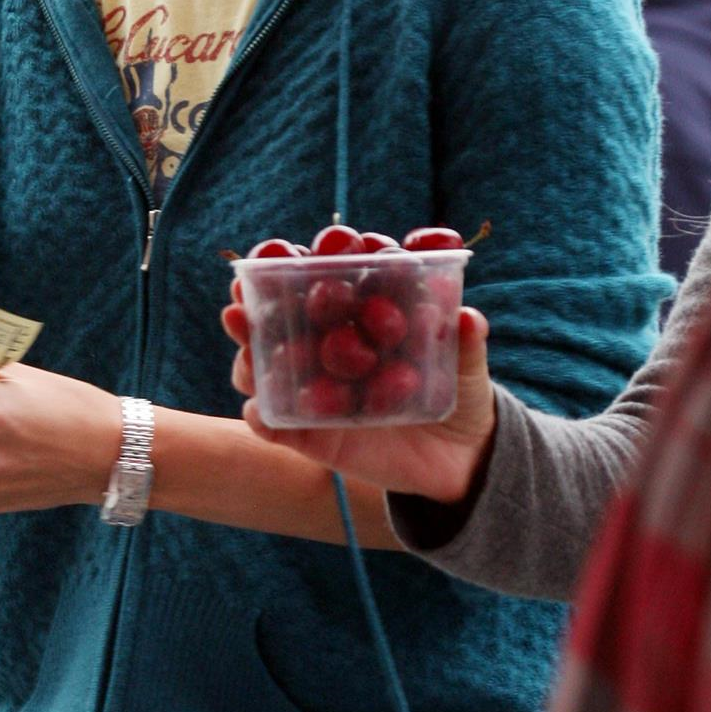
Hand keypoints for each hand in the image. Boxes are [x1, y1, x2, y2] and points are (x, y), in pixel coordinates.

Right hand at [221, 286, 496, 502]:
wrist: (460, 456)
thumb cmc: (460, 390)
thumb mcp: (467, 365)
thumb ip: (464, 342)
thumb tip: (468, 317)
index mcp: (357, 314)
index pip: (322, 281)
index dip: (304, 265)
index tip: (291, 255)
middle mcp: (324, 347)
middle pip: (279, 321)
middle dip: (256, 308)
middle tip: (242, 299)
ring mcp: (311, 389)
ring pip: (266, 370)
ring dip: (251, 359)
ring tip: (253, 356)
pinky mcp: (308, 435)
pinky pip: (275, 426)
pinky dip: (263, 418)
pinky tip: (259, 413)